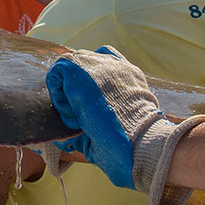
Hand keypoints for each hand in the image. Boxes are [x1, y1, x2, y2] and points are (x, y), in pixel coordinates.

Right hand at [45, 47, 204, 204]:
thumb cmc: (113, 147)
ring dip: (87, 76)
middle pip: (72, 62)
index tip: (71, 116)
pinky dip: (105, 68)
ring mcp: (116, 65)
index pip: (57, 72)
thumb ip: (69, 134)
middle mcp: (97, 66)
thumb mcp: (83, 144)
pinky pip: (111, 57)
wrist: (146, 144)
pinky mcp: (131, 70)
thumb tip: (63, 136)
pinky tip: (108, 88)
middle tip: (81, 110)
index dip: (58, 95)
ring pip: (91, 57)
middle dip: (71, 85)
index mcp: (79, 80)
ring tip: (94, 99)